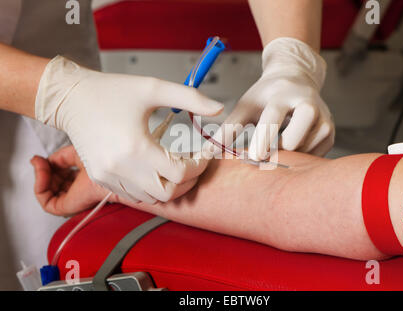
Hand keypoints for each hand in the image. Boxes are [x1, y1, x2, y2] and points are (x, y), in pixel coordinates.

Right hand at [31, 146, 109, 215]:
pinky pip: (45, 200)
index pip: (64, 176)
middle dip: (44, 170)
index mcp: (86, 180)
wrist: (108, 170)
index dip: (51, 166)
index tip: (42, 158)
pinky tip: (42, 174)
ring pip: (48, 192)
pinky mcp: (67, 208)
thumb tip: (45, 161)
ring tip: (41, 165)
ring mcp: (73, 201)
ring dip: (40, 176)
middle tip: (39, 161)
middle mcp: (81, 192)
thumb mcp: (77, 153)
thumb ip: (60, 157)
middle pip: (54, 184)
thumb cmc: (102, 162)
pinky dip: (39, 186)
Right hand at [35, 56, 223, 202]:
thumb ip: (190, 98)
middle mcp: (121, 167)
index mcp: (136, 147)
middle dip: (186, 182)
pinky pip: (132, 195)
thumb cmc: (111, 91)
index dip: (197, 167)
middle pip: (167, 193)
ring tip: (173, 167)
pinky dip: (148, 188)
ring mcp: (108, 176)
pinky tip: (152, 170)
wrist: (71, 98)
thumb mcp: (153, 87)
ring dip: (168, 186)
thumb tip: (219, 108)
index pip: (179, 173)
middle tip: (191, 167)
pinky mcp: (101, 178)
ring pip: (150, 198)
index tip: (202, 156)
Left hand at [204, 38, 334, 160]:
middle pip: (293, 141)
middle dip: (275, 151)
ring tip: (277, 144)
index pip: (273, 118)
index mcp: (284, 94)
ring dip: (287, 155)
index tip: (253, 156)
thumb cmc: (267, 95)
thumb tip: (208, 153)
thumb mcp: (246, 106)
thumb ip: (229, 129)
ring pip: (304, 151)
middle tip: (262, 152)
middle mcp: (309, 104)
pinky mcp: (330, 132)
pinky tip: (290, 145)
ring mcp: (324, 119)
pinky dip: (299, 157)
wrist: (296, 79)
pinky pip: (314, 157)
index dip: (262, 139)